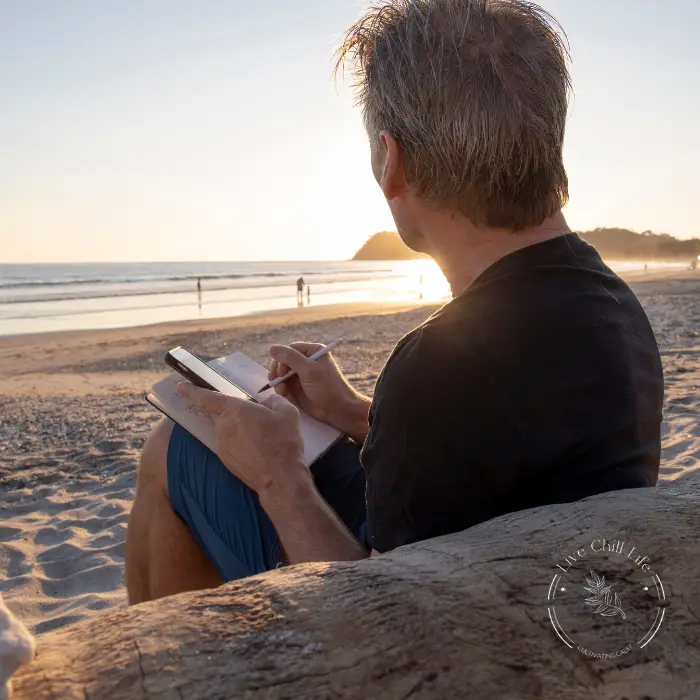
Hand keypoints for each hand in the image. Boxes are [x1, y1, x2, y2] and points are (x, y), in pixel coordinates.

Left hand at [175, 383, 306, 494]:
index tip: (179, 387)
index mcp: (234, 410)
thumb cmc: (283, 442)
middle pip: (221, 414)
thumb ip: (273, 401)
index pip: (208, 397)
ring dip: (239, 430)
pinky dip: (240, 444)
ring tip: (262, 438)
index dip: (192, 391)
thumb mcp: (287, 412)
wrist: (279, 477)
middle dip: (233, 414)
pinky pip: (230, 445)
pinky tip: (258, 449)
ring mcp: (222, 445)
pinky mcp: (226, 460)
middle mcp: (223, 426)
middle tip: (255, 420)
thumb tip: (267, 402)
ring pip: (227, 430)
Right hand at [268, 343, 370, 441]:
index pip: (289, 349)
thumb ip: (291, 358)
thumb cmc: (327, 388)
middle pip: (282, 361)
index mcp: (312, 351)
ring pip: (281, 374)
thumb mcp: (309, 370)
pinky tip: (285, 395)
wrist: (338, 410)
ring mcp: (301, 374)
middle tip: (275, 382)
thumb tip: (271, 348)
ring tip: (282, 392)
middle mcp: (306, 360)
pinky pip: (283, 385)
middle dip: (277, 372)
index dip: (281, 360)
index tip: (280, 372)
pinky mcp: (297, 387)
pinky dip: (281, 390)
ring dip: (278, 382)